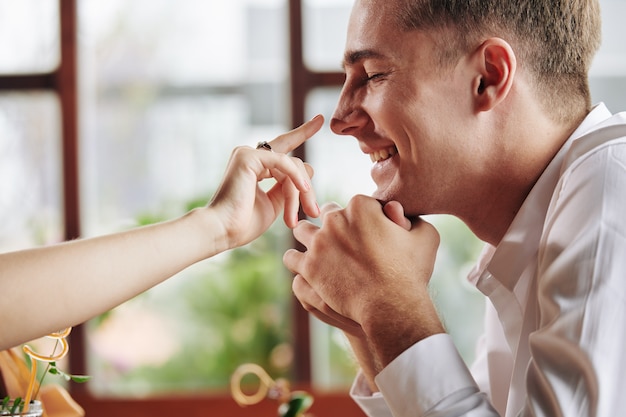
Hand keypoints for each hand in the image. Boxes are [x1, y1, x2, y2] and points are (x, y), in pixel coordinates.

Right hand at [208, 115, 322, 248]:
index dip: (302, 132)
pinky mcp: (248, 156)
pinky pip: (284, 162)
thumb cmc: (243, 224)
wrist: (221, 231)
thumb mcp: (273, 204)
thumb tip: (309, 169)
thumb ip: (288, 187)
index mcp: (255, 166)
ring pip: (292, 166)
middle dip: (307, 188)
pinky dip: (295, 177)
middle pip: (294, 163)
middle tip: (314, 212)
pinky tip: (302, 189)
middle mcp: (251, 156)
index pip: (283, 147)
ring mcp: (248, 154)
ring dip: (299, 193)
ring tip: (293, 219)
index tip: (319, 119)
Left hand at [284, 195, 442, 369]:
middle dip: (334, 225)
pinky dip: (299, 263)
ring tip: (319, 251)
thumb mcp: (425, 236)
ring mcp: (318, 243)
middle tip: (342, 241)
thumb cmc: (411, 272)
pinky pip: (292, 258)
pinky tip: (308, 268)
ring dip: (310, 239)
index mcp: (361, 206)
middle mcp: (335, 220)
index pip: (355, 204)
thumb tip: (394, 208)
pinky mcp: (308, 267)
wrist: (393, 307)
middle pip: (327, 214)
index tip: (367, 232)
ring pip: (302, 231)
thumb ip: (410, 216)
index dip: (362, 218)